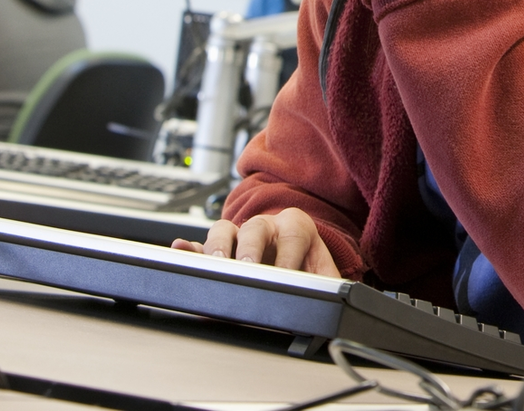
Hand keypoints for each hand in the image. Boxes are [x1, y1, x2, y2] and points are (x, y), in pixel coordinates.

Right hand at [170, 209, 340, 275]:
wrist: (292, 260)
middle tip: (247, 268)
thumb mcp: (324, 275)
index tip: (285, 277)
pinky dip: (190, 250)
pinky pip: (199, 245)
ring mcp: (239, 235)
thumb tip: (341, 297)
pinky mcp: (218, 249)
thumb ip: (332, 286)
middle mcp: (266, 226)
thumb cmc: (307, 266)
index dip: (288, 258)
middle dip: (250, 249)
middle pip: (255, 229)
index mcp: (295, 227)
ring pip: (224, 230)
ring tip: (217, 265)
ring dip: (218, 248)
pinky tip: (181, 252)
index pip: (293, 237)